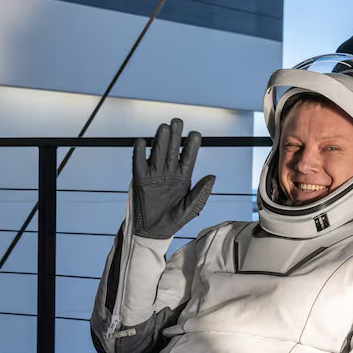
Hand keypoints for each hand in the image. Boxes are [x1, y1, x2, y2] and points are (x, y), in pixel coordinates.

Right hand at [131, 119, 215, 239]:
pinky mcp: (140, 178)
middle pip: (172, 149)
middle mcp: (169, 172)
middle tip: (177, 121)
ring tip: (163, 127)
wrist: (153, 231)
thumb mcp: (190, 209)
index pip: (189, 157)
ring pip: (157, 152)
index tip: (195, 134)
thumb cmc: (174, 220)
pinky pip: (139, 162)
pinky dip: (139, 152)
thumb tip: (212, 177)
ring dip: (160, 139)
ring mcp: (154, 174)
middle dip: (175, 136)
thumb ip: (200, 193)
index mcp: (184, 177)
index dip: (192, 145)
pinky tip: (142, 142)